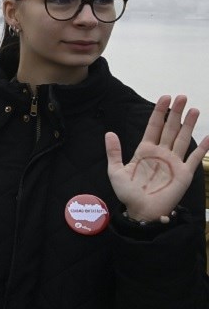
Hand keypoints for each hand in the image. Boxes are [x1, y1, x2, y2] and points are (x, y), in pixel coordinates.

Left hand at [107, 94, 208, 221]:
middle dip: (176, 113)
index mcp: (145, 150)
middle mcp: (161, 153)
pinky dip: (202, 148)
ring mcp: (174, 162)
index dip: (159, 112)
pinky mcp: (184, 173)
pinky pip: (195, 158)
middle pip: (170, 128)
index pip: (154, 126)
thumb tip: (109, 133)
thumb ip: (114, 152)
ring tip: (194, 109)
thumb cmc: (128, 193)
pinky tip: (208, 137)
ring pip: (183, 138)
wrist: (141, 211)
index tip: (165, 98)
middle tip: (182, 97)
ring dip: (189, 124)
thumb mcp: (116, 171)